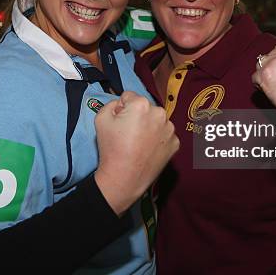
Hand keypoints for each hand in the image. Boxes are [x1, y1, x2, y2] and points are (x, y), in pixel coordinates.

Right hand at [94, 91, 178, 214]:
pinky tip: (147, 149)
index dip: (121, 108)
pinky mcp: (175, 143)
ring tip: (138, 143)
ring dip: (149, 126)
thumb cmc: (112, 149)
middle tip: (128, 133)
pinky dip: (157, 139)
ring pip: (157, 121)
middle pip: (145, 108)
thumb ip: (111, 104)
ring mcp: (170, 130)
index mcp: (141, 105)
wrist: (124, 178)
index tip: (119, 121)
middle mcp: (160, 113)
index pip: (129, 96)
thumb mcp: (100, 119)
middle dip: (137, 116)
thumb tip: (120, 105)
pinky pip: (164, 135)